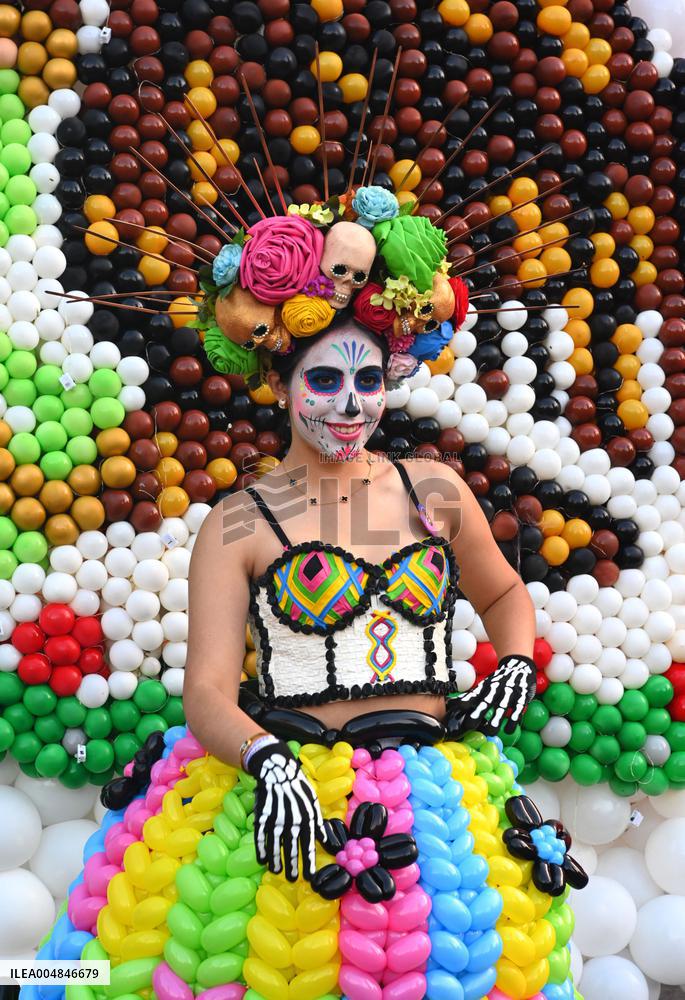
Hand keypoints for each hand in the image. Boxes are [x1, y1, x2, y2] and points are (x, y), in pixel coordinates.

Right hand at [247, 738, 326, 881]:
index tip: (309, 877)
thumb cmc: (299, 788)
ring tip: (277, 872)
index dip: (309, 862)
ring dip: (276, 860)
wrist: (278, 770)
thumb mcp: (313, 803)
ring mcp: (276, 818)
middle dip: (292, 866)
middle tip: (292, 880)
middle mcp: (292, 820)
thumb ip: (319, 824)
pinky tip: (263, 860)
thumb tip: (327, 842)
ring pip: (275, 845)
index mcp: (307, 817)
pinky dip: (261, 849)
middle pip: (291, 848)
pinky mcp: (262, 815)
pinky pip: (261, 836)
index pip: (309, 844)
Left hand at [446, 654, 536, 737]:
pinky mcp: (521, 697)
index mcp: (486, 687)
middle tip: (470, 725)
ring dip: (496, 719)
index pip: (475, 694)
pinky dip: (513, 719)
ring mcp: (509, 692)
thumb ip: (471, 696)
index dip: (466, 700)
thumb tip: (451, 704)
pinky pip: (518, 709)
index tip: (458, 707)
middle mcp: (496, 689)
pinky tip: (509, 730)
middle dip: (478, 712)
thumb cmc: (497, 681)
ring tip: (491, 732)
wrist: (519, 666)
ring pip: (502, 706)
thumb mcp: (484, 686)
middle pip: (486, 701)